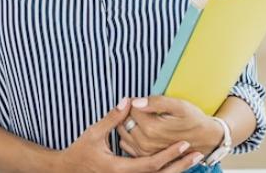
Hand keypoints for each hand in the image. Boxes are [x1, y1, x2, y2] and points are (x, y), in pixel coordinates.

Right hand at [55, 97, 204, 172]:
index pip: (151, 165)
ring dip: (177, 169)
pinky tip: (178, 163)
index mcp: (119, 169)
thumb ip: (112, 118)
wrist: (68, 170)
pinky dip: (166, 170)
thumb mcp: (93, 133)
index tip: (184, 144)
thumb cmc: (79, 151)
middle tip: (198, 153)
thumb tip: (127, 101)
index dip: (169, 155)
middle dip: (180, 165)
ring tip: (194, 158)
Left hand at [116, 96, 222, 158]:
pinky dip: (128, 134)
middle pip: (125, 120)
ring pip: (123, 131)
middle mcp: (146, 143)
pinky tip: (139, 129)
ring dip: (126, 122)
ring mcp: (144, 152)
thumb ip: (157, 102)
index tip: (141, 99)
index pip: (131, 109)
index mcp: (152, 129)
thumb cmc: (192, 120)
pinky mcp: (143, 156)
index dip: (134, 101)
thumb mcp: (179, 105)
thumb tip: (136, 102)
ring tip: (140, 117)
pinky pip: (126, 142)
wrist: (204, 139)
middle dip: (129, 111)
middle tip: (140, 106)